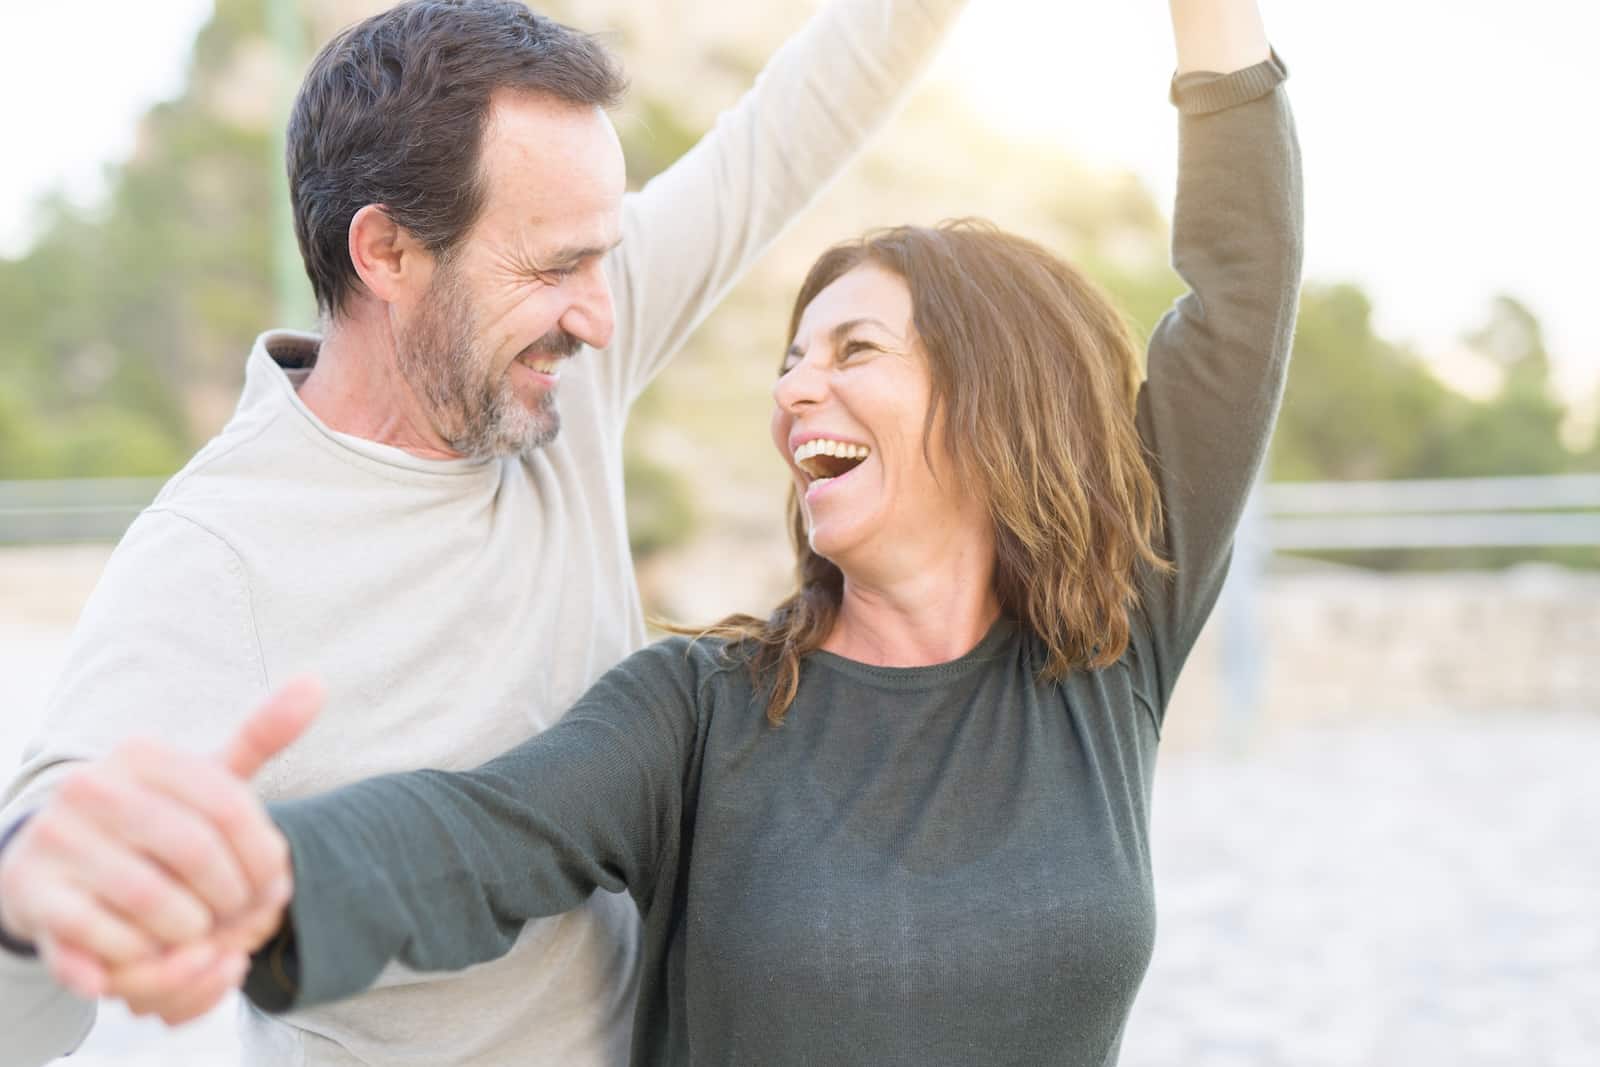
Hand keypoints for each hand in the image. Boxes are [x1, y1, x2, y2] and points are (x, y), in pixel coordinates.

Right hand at [0, 678, 322, 1018]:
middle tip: (241, 917)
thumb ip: (260, 736)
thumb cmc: (154, 822)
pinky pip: (103, 937)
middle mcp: (91, 785)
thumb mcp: (204, 777)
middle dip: (231, 896)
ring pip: (153, 900)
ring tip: (203, 932)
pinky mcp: (34, 891)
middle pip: (196, 853)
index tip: (275, 885)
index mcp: (142, 754)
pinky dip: (142, 956)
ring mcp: (57, 838)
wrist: (56, 863)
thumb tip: (316, 683)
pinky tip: (158, 951)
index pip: (230, 807)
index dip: (264, 856)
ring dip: (191, 930)